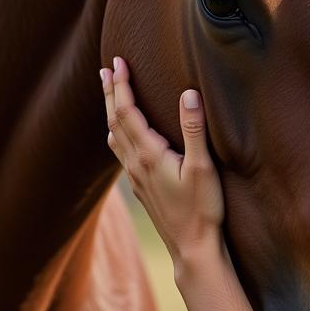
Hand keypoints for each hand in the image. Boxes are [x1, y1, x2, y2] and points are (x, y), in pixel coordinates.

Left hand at [101, 56, 224, 265]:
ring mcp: (136, 178)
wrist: (192, 248)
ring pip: (114, 138)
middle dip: (111, 93)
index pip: (128, 111)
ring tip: (111, 96)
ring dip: (111, 113)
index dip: (121, 85)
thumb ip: (195, 130)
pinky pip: (121, 154)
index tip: (118, 62)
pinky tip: (122, 137)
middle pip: (115, 122)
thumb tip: (189, 94)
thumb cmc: (202, 209)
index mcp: (149, 155)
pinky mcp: (142, 189)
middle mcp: (136, 164)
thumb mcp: (203, 168)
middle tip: (106, 69)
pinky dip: (118, 135)